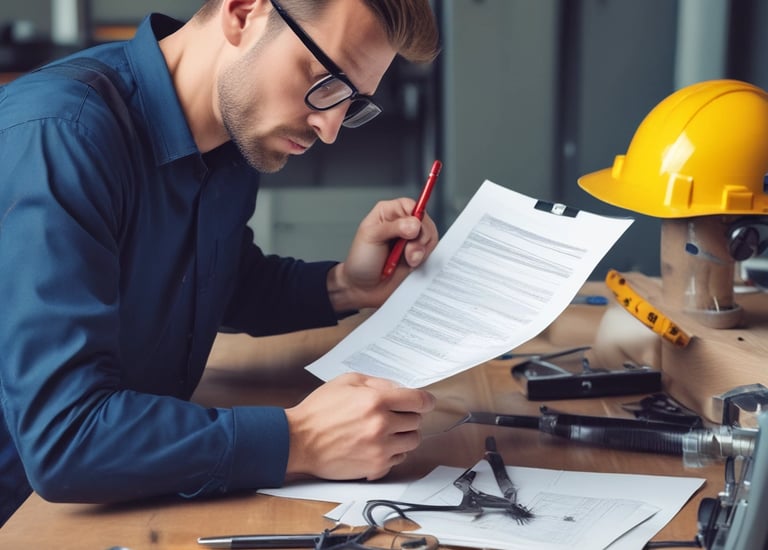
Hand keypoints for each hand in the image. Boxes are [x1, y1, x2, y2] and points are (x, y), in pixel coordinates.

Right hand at [284, 373, 435, 480]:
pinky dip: (393, 452)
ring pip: (412, 441)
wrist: (298, 441)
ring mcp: (379, 449)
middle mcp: (382, 425)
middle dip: (408, 416)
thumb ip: (377, 382)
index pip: (418, 400)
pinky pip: (399, 459)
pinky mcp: (375, 467)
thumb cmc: (318, 411)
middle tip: (394, 415)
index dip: (426, 400)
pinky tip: (378, 445)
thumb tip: (399, 388)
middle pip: (416, 421)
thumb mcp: (346, 382)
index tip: (426, 402)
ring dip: (403, 435)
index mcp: (376, 401)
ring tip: (386, 430)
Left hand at [328, 198, 438, 310]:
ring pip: (430, 237)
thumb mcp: (371, 237)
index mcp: (388, 213)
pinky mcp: (418, 256)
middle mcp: (402, 224)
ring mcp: (411, 241)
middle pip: (425, 221)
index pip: (411, 205)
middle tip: (407, 251)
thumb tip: (414, 224)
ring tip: (407, 260)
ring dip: (421, 251)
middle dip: (419, 238)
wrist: (364, 289)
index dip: (415, 217)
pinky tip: (410, 265)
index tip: (411, 231)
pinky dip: (424, 259)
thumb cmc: (361, 261)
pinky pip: (432, 252)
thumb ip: (393, 227)